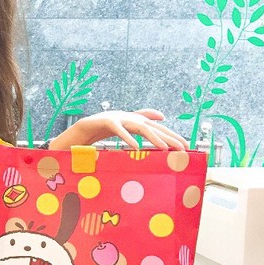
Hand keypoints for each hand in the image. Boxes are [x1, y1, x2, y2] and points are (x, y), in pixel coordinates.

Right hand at [50, 109, 186, 150]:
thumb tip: (162, 115)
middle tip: (182, 148)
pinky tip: (135, 147)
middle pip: (152, 126)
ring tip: (165, 149)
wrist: (78, 129)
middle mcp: (128, 116)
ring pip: (139, 126)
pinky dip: (127, 137)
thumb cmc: (101, 130)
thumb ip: (141, 119)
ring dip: (154, 137)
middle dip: (168, 137)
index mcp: (133, 119)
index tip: (185, 147)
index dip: (171, 135)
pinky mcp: (104, 122)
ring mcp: (116, 117)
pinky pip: (118, 130)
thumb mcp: (125, 127)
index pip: (156, 127)